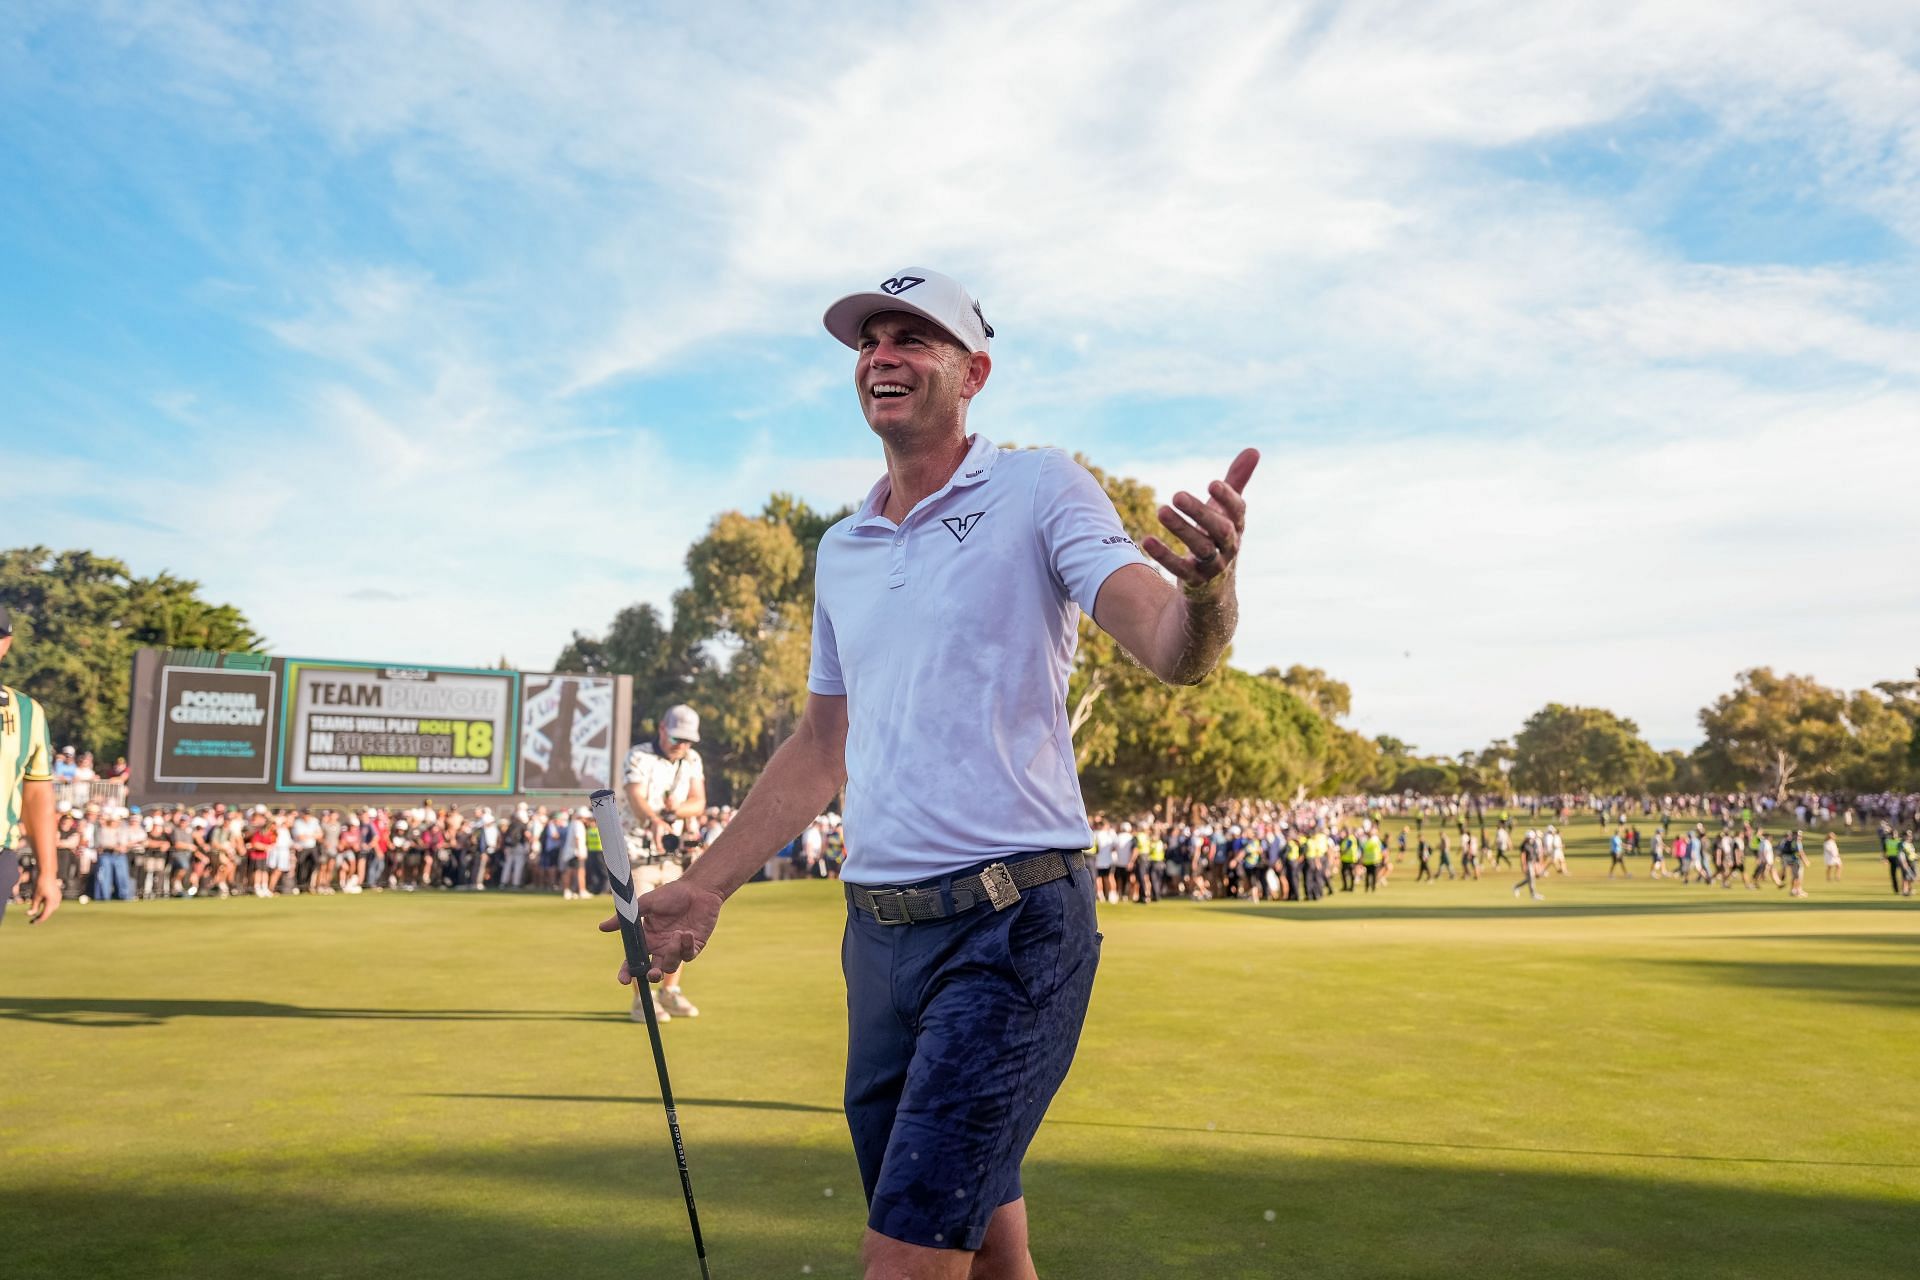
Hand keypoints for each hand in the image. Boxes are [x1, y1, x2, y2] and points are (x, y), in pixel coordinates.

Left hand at [30, 875, 60, 923]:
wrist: (48, 874)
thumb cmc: (41, 884)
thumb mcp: (36, 896)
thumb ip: (34, 906)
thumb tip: (29, 914)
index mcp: (51, 902)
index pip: (45, 915)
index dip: (39, 920)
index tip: (33, 923)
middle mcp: (57, 901)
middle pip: (49, 912)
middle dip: (42, 916)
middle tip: (33, 920)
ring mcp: (58, 898)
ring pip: (51, 909)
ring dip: (45, 912)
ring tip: (37, 914)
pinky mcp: (58, 896)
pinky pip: (53, 904)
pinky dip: (48, 907)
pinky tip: (43, 907)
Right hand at [597, 877, 723, 983]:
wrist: (697, 888)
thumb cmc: (671, 894)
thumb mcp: (645, 904)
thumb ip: (625, 918)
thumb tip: (601, 927)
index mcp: (647, 939)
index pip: (634, 961)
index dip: (627, 972)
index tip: (624, 980)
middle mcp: (660, 947)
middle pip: (653, 971)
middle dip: (652, 975)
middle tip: (653, 972)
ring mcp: (677, 948)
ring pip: (671, 966)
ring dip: (672, 954)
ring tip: (677, 933)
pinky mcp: (694, 947)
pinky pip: (688, 955)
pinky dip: (686, 946)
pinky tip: (687, 932)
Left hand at [1141, 447, 1259, 591]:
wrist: (1215, 591)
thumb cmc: (1218, 539)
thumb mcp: (1227, 512)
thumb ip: (1236, 482)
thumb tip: (1254, 449)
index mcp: (1237, 527)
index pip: (1238, 512)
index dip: (1228, 499)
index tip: (1212, 484)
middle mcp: (1229, 547)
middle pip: (1221, 530)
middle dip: (1200, 512)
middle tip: (1176, 494)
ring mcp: (1213, 566)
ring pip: (1201, 548)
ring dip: (1181, 529)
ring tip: (1161, 511)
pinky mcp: (1195, 581)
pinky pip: (1181, 569)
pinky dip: (1164, 555)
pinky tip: (1147, 539)